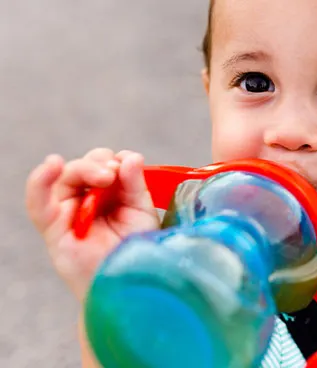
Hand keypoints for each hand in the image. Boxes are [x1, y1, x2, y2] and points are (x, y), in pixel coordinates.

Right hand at [26, 149, 159, 301]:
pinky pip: (38, 202)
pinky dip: (40, 181)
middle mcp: (88, 201)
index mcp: (111, 195)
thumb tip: (130, 157)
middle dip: (101, 163)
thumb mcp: (142, 213)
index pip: (107, 165)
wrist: (129, 287)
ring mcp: (68, 213)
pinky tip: (52, 165)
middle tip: (114, 174)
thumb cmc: (137, 252)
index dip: (117, 160)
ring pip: (65, 177)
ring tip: (105, 176)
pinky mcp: (53, 229)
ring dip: (84, 169)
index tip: (130, 164)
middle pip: (85, 167)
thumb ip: (135, 184)